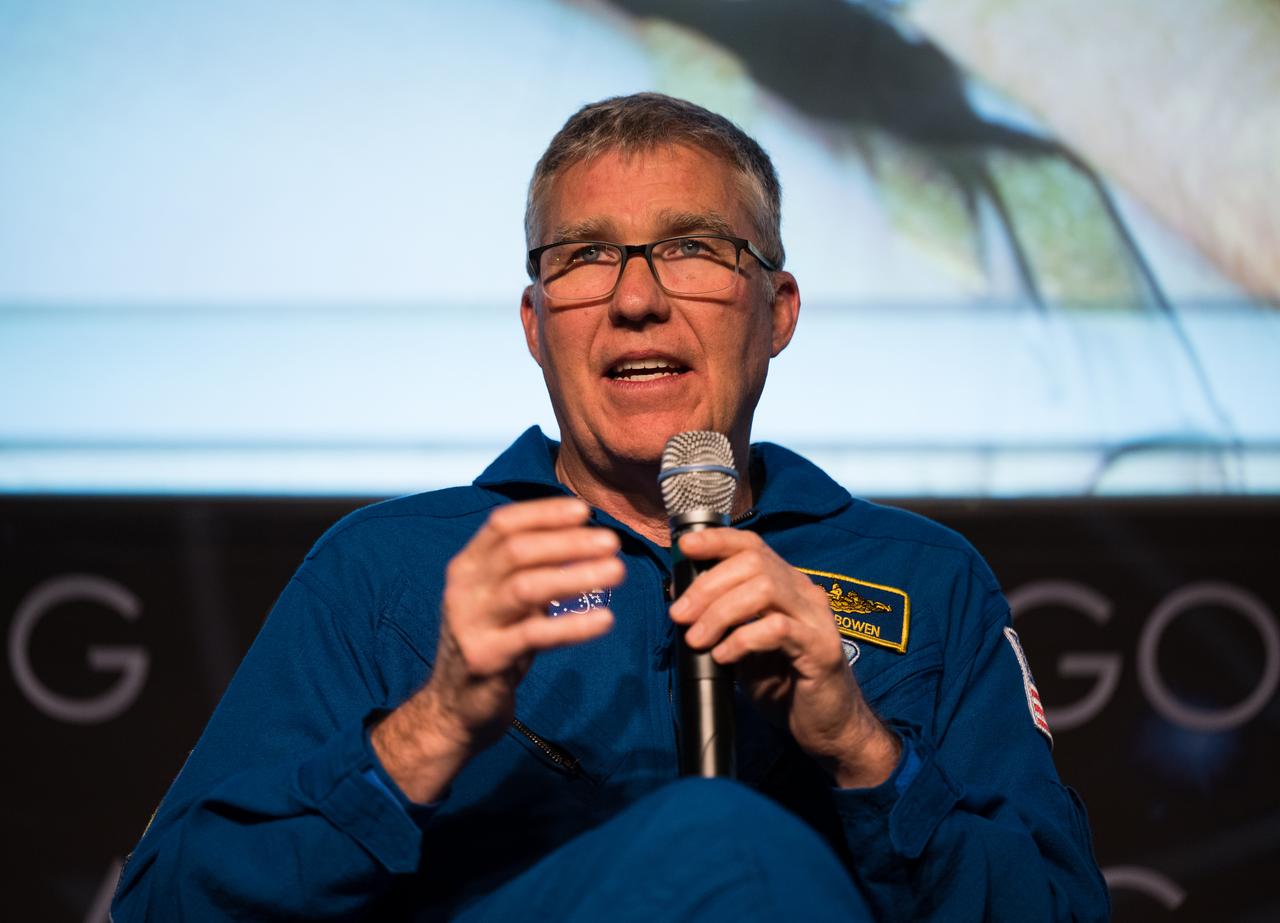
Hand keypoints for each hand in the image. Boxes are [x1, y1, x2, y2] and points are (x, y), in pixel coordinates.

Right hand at [373, 497, 622, 801]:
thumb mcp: (503, 600)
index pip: (503, 524)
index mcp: (467, 566)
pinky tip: (605, 620)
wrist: (455, 707)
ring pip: (526, 587)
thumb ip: (529, 570)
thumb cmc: (493, 643)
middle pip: (517, 550)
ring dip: (576, 576)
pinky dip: (574, 625)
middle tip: (612, 542)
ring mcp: (471, 624)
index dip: (544, 513)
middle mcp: (464, 589)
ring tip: (617, 572)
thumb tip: (584, 537)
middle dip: (568, 541)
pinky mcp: (486, 659)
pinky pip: (535, 635)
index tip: (585, 510)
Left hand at [668, 528, 899, 787]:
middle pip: (753, 563)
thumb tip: (681, 602)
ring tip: (697, 639)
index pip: (753, 546)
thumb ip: (724, 621)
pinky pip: (777, 628)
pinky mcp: (822, 648)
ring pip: (765, 590)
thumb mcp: (745, 647)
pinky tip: (724, 656)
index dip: (717, 540)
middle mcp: (804, 593)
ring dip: (721, 611)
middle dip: (708, 585)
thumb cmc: (784, 685)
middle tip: (680, 615)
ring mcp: (816, 618)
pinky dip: (742, 638)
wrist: (828, 727)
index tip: (684, 547)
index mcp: (786, 586)